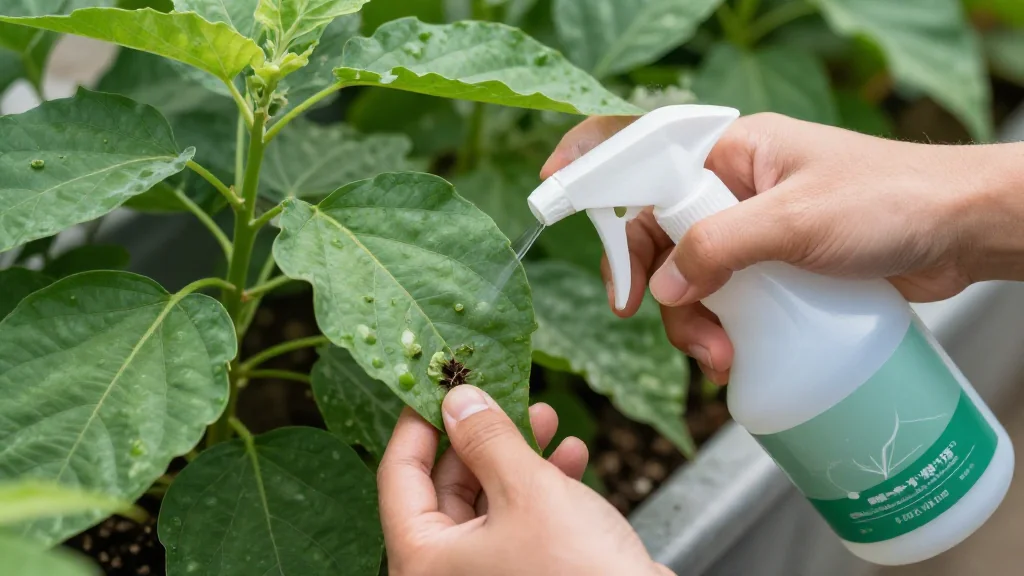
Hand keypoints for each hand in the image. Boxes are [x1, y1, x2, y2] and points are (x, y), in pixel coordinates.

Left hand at [378, 385, 670, 575]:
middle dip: (481, 436)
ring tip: (546, 418)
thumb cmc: (577, 573)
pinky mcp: (523, 574)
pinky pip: (518, 522)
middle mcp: (445, 572)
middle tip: (504, 396)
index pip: (399, 474)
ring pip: (488, 500)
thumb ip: (487, 439)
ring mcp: (484, 575)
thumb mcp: (528, 490)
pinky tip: (572, 457)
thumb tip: (457, 400)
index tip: (438, 384)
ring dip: (517, 455)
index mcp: (423, 558)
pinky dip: (542, 487)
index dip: (420, 423)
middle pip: (446, 485)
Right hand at [542, 112, 1023, 383]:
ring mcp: (756, 230)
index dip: (593, 170)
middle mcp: (736, 187)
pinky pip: (727, 300)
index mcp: (733, 152)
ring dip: (694, 322)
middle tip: (667, 322)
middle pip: (659, 233)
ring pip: (690, 277)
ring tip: (724, 358)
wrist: (965, 232)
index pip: (643, 150)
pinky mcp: (777, 269)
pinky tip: (739, 359)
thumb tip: (663, 283)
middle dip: (658, 286)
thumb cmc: (894, 201)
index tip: (553, 198)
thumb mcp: (796, 221)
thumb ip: (719, 246)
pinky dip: (722, 330)